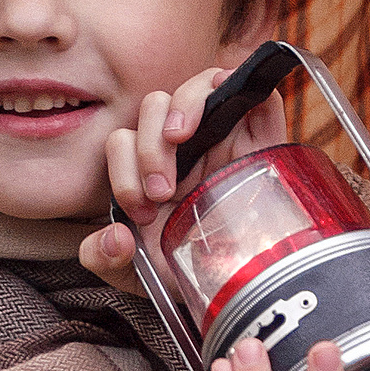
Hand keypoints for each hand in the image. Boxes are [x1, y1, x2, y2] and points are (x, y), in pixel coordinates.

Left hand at [77, 65, 288, 291]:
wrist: (244, 287)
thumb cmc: (191, 272)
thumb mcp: (139, 272)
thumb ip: (105, 258)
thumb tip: (114, 238)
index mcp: (152, 169)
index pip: (123, 141)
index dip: (123, 169)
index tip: (140, 210)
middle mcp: (187, 147)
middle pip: (154, 107)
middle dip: (148, 147)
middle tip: (162, 192)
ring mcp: (226, 137)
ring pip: (195, 89)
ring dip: (179, 110)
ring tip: (179, 139)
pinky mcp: (264, 134)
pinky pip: (251, 90)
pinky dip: (231, 83)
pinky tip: (218, 103)